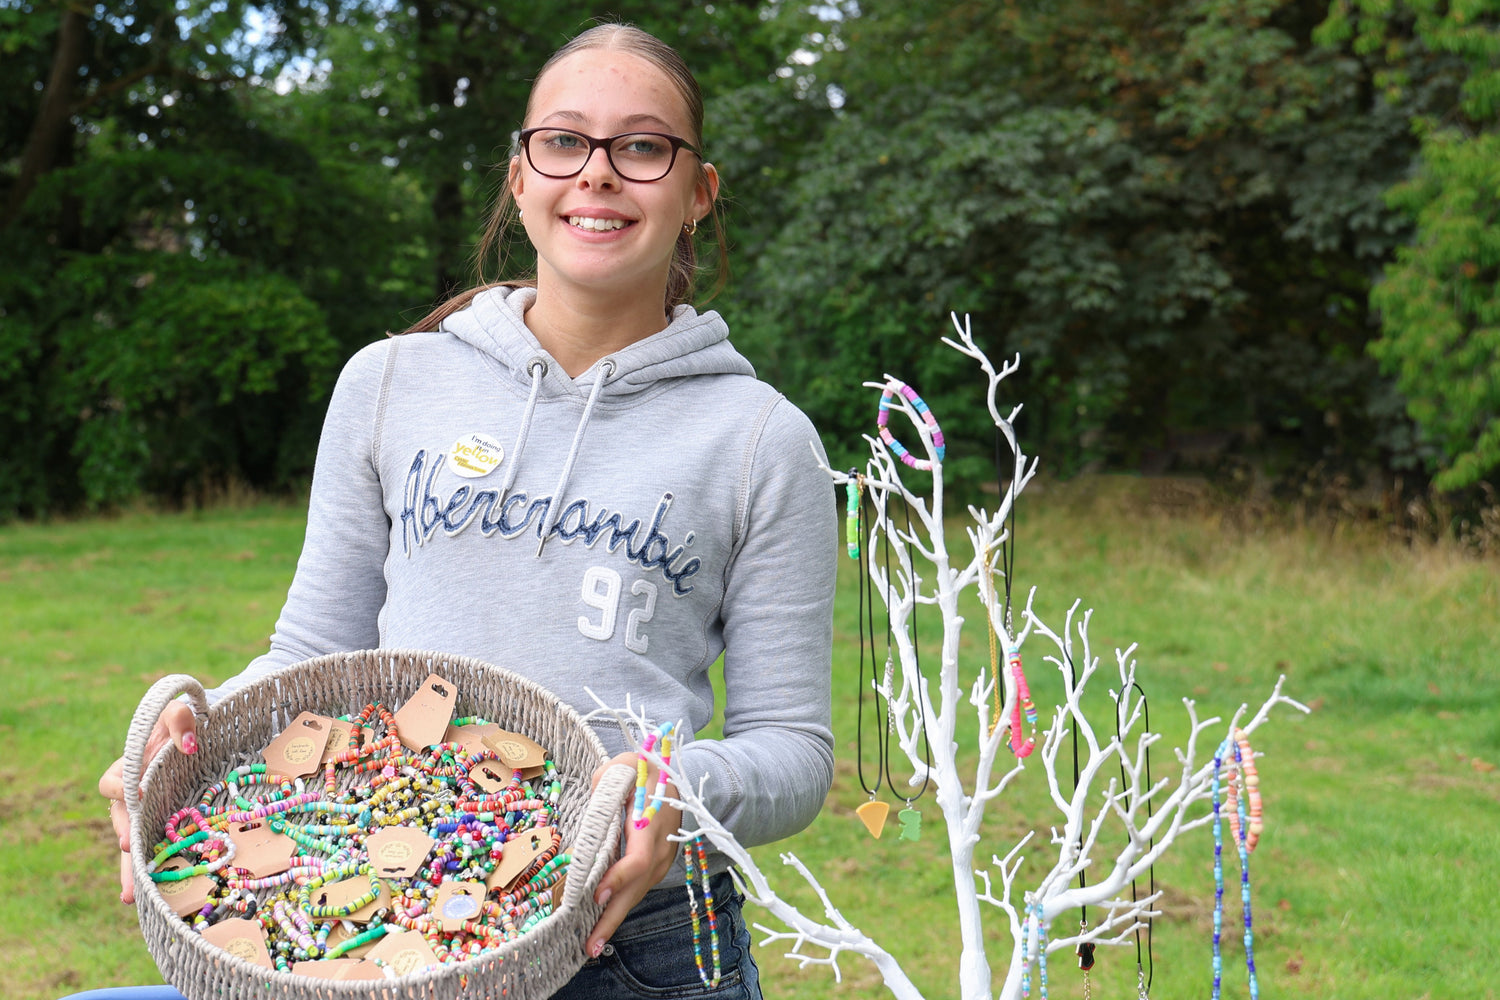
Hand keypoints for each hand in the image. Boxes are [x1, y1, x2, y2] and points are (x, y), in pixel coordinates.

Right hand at [99, 699, 197, 903]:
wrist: (198, 735)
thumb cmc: (185, 721)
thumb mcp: (182, 711)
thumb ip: (180, 720)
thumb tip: (188, 743)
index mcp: (129, 767)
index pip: (113, 780)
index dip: (122, 787)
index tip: (136, 793)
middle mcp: (132, 795)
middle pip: (121, 820)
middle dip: (126, 834)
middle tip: (131, 845)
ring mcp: (147, 814)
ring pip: (133, 845)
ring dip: (131, 870)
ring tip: (130, 896)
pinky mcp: (163, 826)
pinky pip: (153, 851)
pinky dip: (150, 873)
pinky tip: (148, 898)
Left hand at [584, 750, 680, 957]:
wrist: (677, 776)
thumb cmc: (644, 769)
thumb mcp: (621, 767)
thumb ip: (602, 787)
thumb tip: (588, 816)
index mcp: (650, 822)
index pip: (638, 858)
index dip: (619, 878)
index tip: (597, 894)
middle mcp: (659, 846)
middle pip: (637, 888)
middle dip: (612, 918)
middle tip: (589, 946)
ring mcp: (663, 857)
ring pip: (638, 893)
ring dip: (615, 918)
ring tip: (591, 943)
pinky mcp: (659, 863)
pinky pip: (639, 887)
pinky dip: (622, 904)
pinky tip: (603, 920)